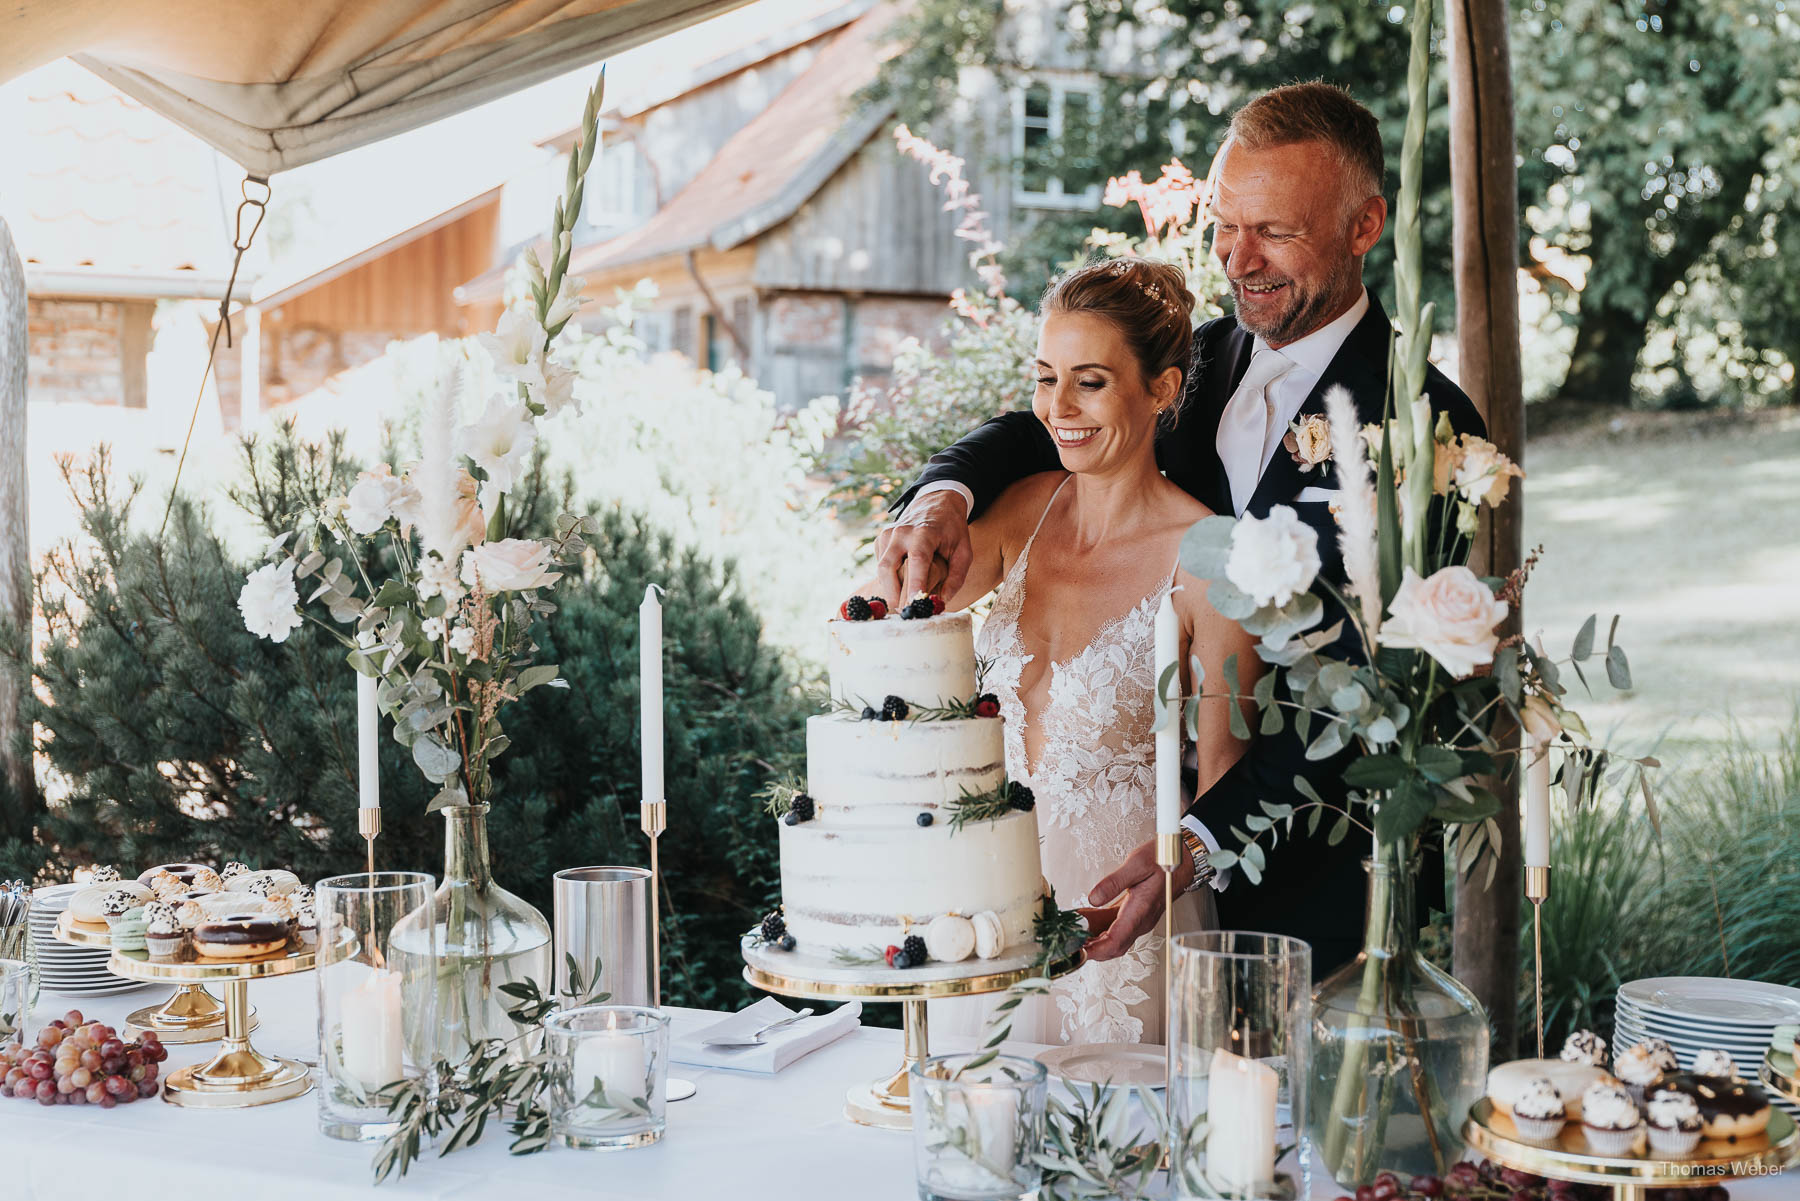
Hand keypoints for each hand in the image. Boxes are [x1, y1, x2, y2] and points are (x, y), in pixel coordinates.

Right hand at [871, 490, 972, 606]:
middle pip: (888, 568)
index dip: (914, 585)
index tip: (914, 606)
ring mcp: (888, 534)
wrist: (937, 502)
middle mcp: (901, 532)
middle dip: (892, 593)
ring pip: (881, 568)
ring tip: (901, 603)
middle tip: (903, 613)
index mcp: (924, 533)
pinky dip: (889, 577)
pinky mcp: (881, 538)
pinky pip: (881, 563)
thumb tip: (941, 602)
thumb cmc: (953, 530)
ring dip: (889, 588)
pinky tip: (901, 581)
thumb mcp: (964, 552)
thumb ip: (955, 578)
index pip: (916, 562)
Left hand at [1083, 836, 1195, 961]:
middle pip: (1115, 947)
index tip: (1078, 951)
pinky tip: (1087, 925)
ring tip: (1074, 935)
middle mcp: (1142, 921)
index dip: (1097, 950)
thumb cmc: (1162, 859)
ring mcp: (1140, 921)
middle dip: (1092, 951)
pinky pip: (1119, 931)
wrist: (1183, 860)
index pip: (1117, 940)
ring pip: (1116, 941)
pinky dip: (1102, 933)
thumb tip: (1093, 898)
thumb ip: (1113, 882)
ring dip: (1096, 943)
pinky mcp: (1138, 916)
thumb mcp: (1136, 863)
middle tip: (1070, 945)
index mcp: (1141, 910)